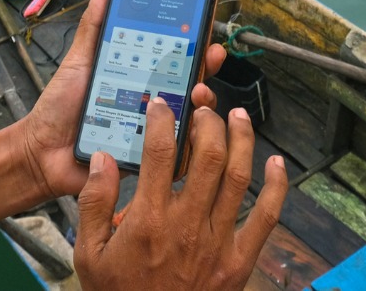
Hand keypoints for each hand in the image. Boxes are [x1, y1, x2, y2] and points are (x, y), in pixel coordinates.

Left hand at [14, 0, 226, 201]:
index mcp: (135, 74)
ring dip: (200, 100)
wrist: (43, 151)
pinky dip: (187, 138)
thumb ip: (94, 27)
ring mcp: (150, 127)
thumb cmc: (60, 106)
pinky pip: (175, 149)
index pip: (171, 54)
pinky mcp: (147, 155)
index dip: (191, 40)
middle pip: (188, 81)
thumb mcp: (79, 61)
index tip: (204, 25)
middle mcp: (149, 99)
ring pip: (189, 114)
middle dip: (205, 65)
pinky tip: (189, 127)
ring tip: (197, 90)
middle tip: (211, 54)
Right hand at [75, 99, 286, 290]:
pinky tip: (277, 164)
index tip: (162, 105)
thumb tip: (103, 160)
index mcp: (149, 220)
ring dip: (242, 140)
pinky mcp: (238, 262)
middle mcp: (187, 225)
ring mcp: (217, 242)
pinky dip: (276, 187)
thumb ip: (92, 204)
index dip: (163, 120)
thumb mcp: (87, 256)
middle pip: (207, 156)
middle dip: (208, 122)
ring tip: (238, 117)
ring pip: (238, 177)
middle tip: (203, 108)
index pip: (159, 153)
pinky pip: (265, 217)